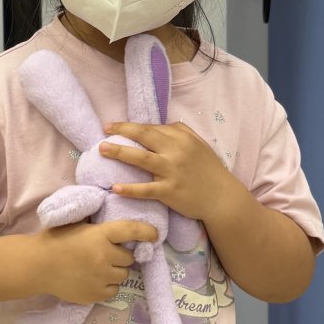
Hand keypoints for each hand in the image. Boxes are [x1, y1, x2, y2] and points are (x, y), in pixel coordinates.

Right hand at [33, 219, 155, 302]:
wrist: (37, 265)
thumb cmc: (57, 240)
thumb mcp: (79, 224)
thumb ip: (100, 225)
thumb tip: (122, 225)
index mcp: (100, 234)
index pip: (132, 231)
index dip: (147, 232)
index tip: (154, 235)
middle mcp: (104, 256)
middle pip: (128, 257)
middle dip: (120, 255)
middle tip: (105, 254)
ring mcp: (101, 277)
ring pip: (123, 275)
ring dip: (115, 271)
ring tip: (98, 268)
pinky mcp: (96, 294)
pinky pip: (113, 290)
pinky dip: (107, 285)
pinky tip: (92, 279)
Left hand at [101, 122, 236, 223]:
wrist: (222, 197)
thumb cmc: (208, 170)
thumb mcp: (198, 145)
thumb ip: (179, 133)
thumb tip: (156, 127)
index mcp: (182, 138)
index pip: (152, 128)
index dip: (131, 126)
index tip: (114, 126)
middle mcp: (176, 151)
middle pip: (144, 136)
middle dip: (122, 131)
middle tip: (104, 130)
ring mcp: (172, 172)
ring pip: (141, 159)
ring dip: (119, 152)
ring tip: (102, 149)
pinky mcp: (170, 192)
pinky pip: (146, 190)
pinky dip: (130, 189)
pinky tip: (115, 187)